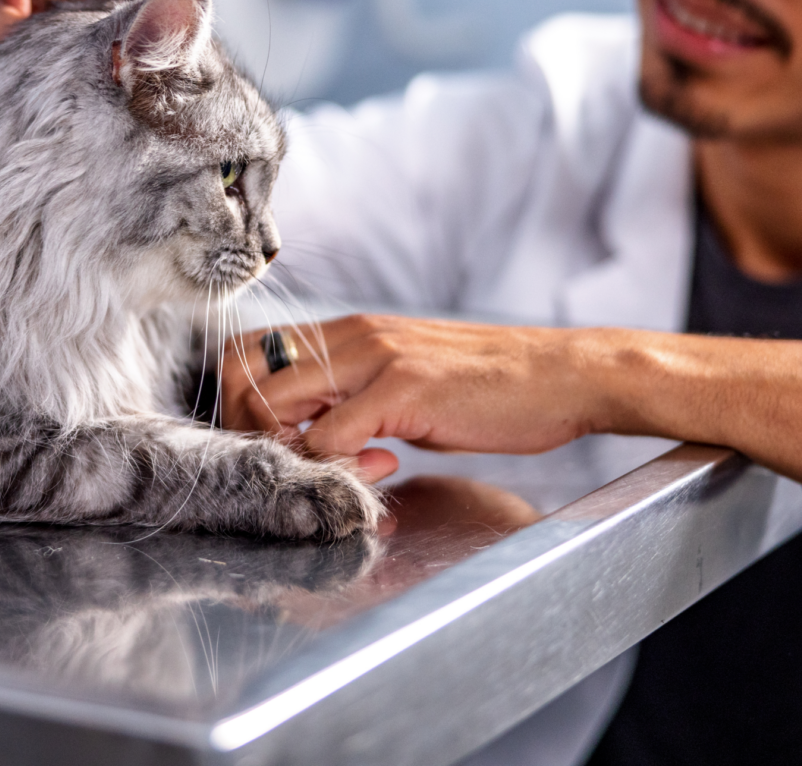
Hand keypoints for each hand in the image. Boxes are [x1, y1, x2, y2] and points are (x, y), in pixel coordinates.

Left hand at [221, 316, 603, 477]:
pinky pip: (331, 437)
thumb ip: (355, 402)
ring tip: (339, 469)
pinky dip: (340, 468)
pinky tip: (388, 468)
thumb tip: (314, 438)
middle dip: (242, 428)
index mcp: (345, 331)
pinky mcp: (403, 387)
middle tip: (287, 464)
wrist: (562, 375)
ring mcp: (374, 356)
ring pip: (273, 403)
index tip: (270, 444)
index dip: (240, 403)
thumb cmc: (490, 387)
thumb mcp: (406, 383)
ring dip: (287, 450)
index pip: (249, 350)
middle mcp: (348, 334)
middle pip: (238, 370)